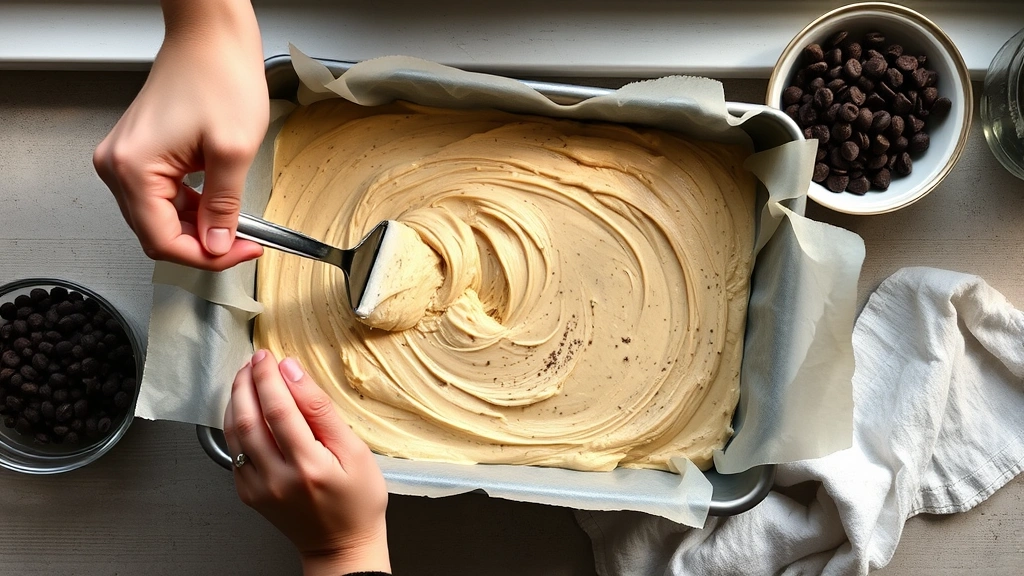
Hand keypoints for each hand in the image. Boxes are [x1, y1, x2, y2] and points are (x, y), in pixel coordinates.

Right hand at [93, 0, 266, 270]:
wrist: (210, 37)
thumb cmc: (219, 76)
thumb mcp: (233, 151)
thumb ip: (224, 206)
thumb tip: (218, 245)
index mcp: (133, 168)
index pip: (162, 241)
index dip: (206, 256)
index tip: (240, 252)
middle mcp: (118, 165)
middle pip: (156, 234)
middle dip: (202, 244)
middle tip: (243, 242)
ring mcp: (125, 159)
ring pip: (159, 218)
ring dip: (197, 227)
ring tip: (235, 222)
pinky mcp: (139, 153)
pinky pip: (161, 197)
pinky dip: (190, 208)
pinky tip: (216, 204)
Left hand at [224, 350, 390, 575]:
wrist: (341, 545)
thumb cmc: (357, 499)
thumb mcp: (355, 451)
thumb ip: (322, 412)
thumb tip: (294, 374)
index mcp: (309, 466)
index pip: (279, 410)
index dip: (270, 378)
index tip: (270, 356)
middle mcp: (277, 478)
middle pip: (249, 419)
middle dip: (248, 382)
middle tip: (255, 360)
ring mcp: (257, 488)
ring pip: (234, 434)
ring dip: (236, 399)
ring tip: (246, 376)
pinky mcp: (247, 493)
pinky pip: (233, 451)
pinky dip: (234, 423)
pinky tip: (246, 407)